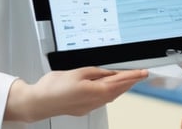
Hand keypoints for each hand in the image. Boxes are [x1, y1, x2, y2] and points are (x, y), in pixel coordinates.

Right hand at [4, 67, 147, 121]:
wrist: (38, 102)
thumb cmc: (54, 87)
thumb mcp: (79, 71)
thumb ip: (97, 72)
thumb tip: (110, 73)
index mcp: (95, 90)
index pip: (120, 81)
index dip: (133, 76)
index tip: (143, 72)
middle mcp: (95, 101)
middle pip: (118, 90)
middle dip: (131, 82)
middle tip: (141, 75)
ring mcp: (90, 107)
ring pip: (112, 97)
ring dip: (122, 88)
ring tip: (131, 80)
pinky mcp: (84, 109)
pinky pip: (103, 101)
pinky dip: (112, 94)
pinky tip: (113, 90)